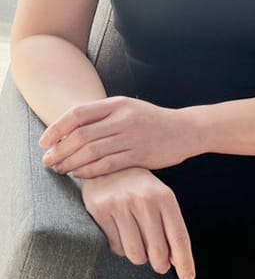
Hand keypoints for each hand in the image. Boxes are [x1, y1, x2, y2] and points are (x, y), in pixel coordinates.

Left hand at [39, 95, 188, 177]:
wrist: (186, 130)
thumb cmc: (152, 120)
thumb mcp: (129, 109)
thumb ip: (103, 116)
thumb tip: (68, 130)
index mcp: (119, 104)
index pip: (78, 113)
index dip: (56, 129)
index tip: (44, 142)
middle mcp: (124, 118)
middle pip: (80, 136)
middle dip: (59, 150)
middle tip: (48, 161)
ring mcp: (132, 137)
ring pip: (91, 152)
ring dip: (70, 164)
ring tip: (59, 170)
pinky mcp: (140, 155)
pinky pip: (107, 165)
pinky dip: (89, 172)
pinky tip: (80, 174)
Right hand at [81, 166, 195, 278]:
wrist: (109, 162)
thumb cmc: (140, 185)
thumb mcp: (160, 198)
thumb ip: (170, 226)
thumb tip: (176, 260)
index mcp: (164, 196)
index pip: (178, 236)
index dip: (185, 261)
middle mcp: (144, 200)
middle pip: (158, 252)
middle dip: (161, 264)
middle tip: (161, 265)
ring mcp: (121, 205)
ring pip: (136, 254)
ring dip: (140, 256)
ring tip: (140, 242)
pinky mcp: (101, 210)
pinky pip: (116, 246)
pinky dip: (121, 247)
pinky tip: (122, 231)